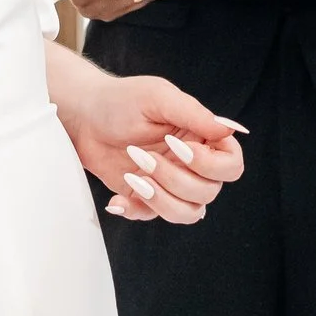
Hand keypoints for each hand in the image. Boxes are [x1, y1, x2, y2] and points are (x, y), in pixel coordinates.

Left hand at [56, 67, 244, 223]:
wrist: (83, 117)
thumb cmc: (122, 100)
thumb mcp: (159, 98)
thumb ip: (194, 114)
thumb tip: (231, 129)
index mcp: (201, 137)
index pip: (231, 164)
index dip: (211, 165)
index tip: (181, 148)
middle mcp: (192, 164)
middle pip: (209, 192)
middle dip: (175, 179)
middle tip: (142, 156)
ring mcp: (170, 183)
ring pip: (189, 213)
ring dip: (161, 199)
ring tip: (134, 176)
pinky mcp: (146, 197)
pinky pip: (153, 217)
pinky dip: (136, 209)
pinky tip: (118, 197)